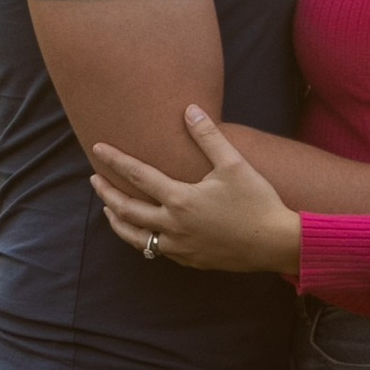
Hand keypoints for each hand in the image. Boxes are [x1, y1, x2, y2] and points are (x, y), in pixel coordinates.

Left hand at [92, 108, 304, 277]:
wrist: (275, 243)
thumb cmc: (257, 201)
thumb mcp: (234, 164)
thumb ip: (208, 137)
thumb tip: (190, 110)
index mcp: (180, 199)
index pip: (137, 175)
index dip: (114, 160)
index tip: (97, 148)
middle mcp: (173, 225)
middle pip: (126, 209)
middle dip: (106, 193)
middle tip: (94, 179)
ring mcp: (179, 247)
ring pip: (136, 237)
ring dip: (118, 221)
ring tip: (109, 209)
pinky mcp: (190, 259)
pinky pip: (156, 250)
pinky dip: (142, 239)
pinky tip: (143, 231)